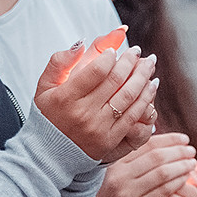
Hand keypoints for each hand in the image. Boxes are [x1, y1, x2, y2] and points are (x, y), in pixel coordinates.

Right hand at [33, 42, 157, 161]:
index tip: (114, 50)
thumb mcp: (45, 86)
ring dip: (143, 76)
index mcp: (66, 98)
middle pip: (116, 80)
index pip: (96, 71)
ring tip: (149, 63)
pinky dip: (146, 98)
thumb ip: (59, 62)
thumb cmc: (49, 115)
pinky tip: (152, 85)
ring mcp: (98, 128)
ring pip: (128, 96)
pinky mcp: (110, 139)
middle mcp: (83, 113)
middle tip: (137, 50)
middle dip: (130, 61)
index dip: (109, 56)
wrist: (49, 153)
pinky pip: (133, 115)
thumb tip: (81, 43)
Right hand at [87, 133, 196, 196]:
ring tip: (192, 163)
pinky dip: (177, 182)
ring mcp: (128, 192)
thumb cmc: (116, 195)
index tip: (184, 139)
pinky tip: (185, 178)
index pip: (147, 145)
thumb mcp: (122, 173)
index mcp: (118, 163)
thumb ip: (140, 159)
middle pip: (156, 157)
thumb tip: (169, 142)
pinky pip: (163, 190)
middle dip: (178, 151)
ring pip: (162, 173)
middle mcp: (121, 175)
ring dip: (181, 166)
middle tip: (191, 150)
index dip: (169, 140)